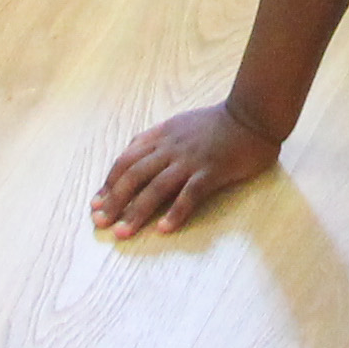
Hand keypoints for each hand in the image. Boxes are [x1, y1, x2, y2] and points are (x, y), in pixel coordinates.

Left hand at [92, 101, 281, 239]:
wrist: (251, 115)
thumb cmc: (218, 122)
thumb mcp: (179, 123)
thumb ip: (157, 139)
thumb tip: (134, 154)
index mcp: (161, 136)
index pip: (126, 160)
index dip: (109, 183)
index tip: (97, 203)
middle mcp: (170, 147)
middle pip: (133, 175)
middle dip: (114, 200)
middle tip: (100, 222)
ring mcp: (190, 160)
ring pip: (155, 187)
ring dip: (136, 211)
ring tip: (122, 232)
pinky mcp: (211, 171)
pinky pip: (189, 194)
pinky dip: (175, 212)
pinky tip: (164, 229)